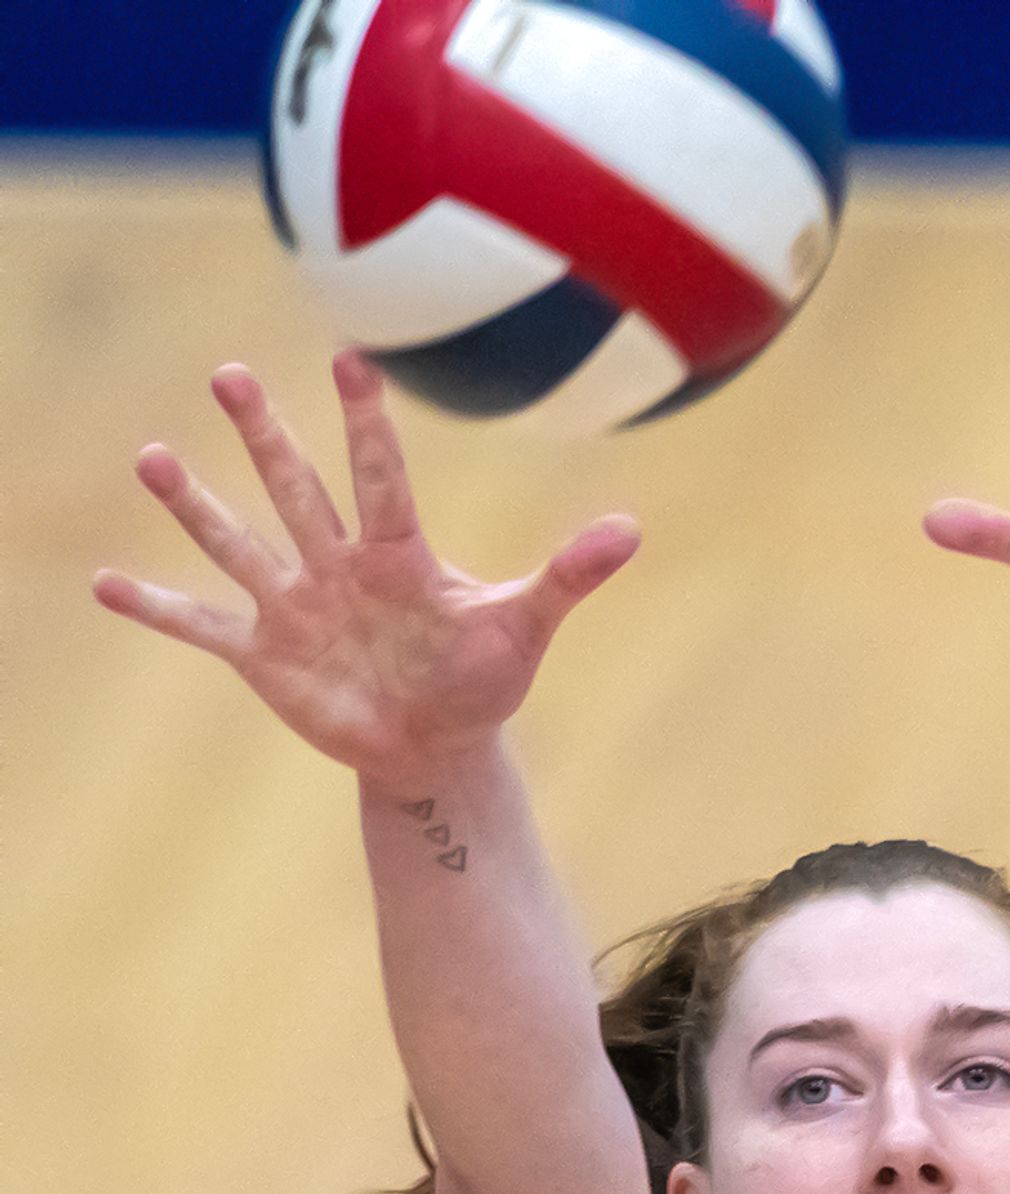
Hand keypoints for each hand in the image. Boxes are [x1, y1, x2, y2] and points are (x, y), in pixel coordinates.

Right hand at [91, 353, 638, 787]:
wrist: (436, 745)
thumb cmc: (481, 681)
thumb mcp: (525, 629)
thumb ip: (568, 578)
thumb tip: (631, 530)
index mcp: (397, 553)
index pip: (380, 476)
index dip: (368, 422)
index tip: (354, 357)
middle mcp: (336, 565)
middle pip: (296, 488)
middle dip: (266, 436)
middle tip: (232, 374)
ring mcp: (294, 605)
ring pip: (238, 542)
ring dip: (196, 507)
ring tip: (153, 458)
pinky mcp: (264, 655)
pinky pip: (200, 624)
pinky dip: (155, 608)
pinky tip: (104, 583)